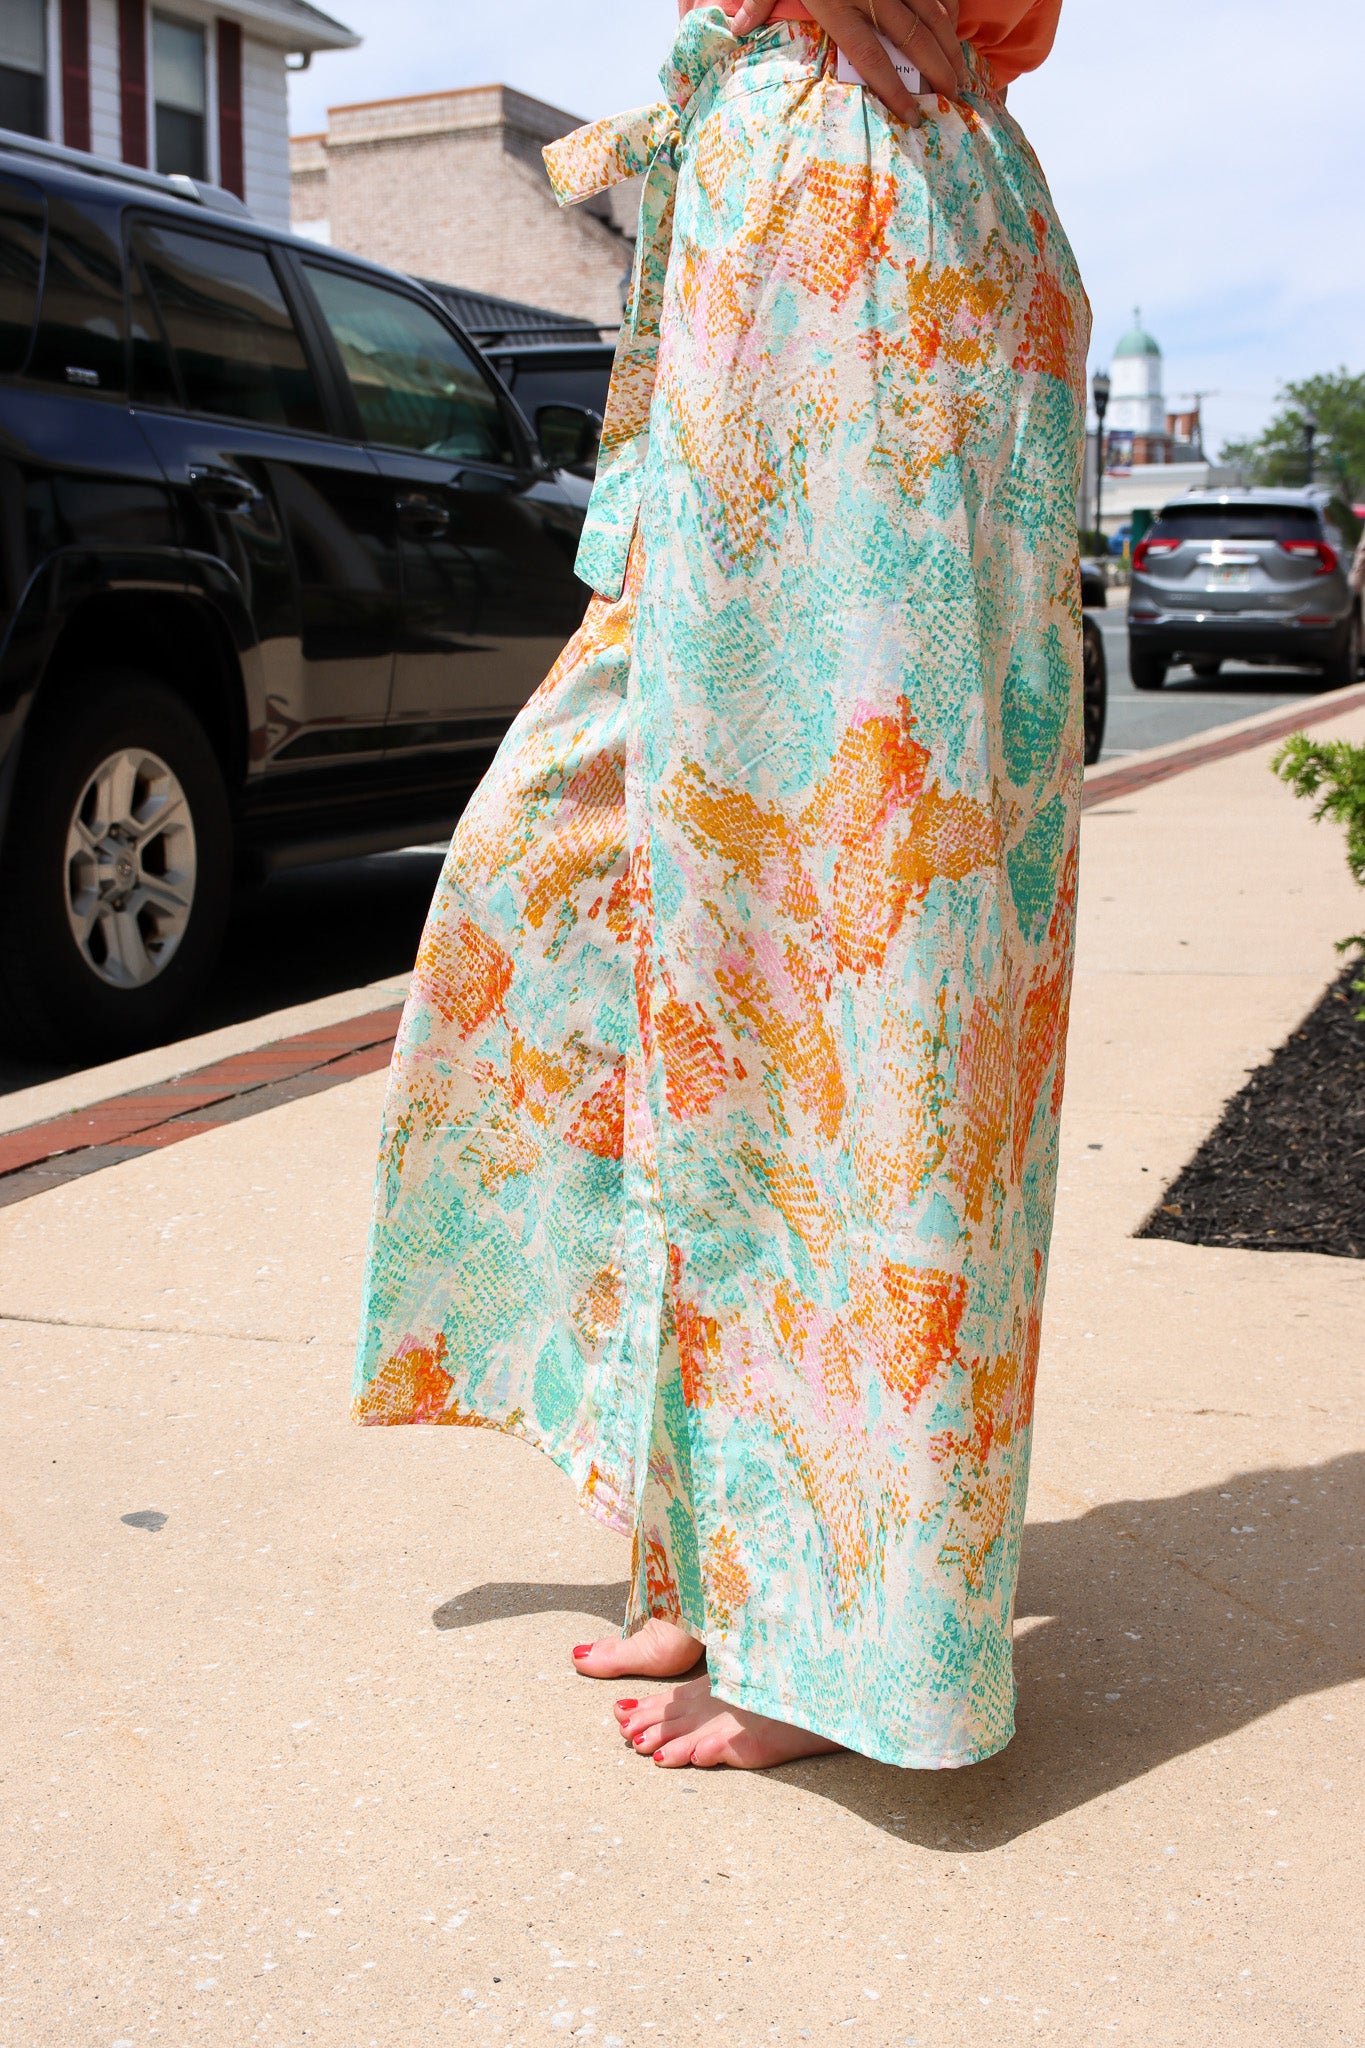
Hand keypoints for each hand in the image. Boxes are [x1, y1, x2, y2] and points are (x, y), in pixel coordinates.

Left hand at [729, 0, 964, 123]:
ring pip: (930, 10)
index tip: (912, 114)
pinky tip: (952, 27)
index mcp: (836, 0)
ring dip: (948, 42)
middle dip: (936, 69)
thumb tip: (737, 30)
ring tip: (960, 72)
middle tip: (954, 96)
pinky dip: (946, 5)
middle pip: (911, 36)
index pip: (869, 56)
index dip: (893, 88)